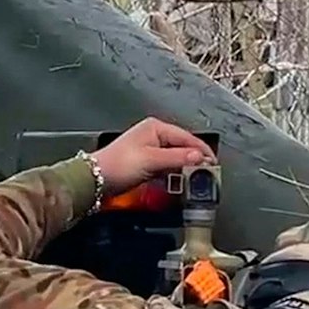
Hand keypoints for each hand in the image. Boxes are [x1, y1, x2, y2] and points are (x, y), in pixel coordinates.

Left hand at [90, 118, 214, 194]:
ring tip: (197, 178)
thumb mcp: (152, 160)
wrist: (95, 179)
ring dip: (186, 167)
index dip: (202, 151)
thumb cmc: (118, 165)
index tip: (214, 164)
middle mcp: (154, 135)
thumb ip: (178, 159)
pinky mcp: (146, 162)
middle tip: (208, 173)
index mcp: (156, 128)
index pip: (187, 137)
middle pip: (183, 147)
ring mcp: (150, 149)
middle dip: (196, 159)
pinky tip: (180, 181)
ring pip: (176, 157)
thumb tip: (200, 157)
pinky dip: (175, 173)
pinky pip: (167, 166)